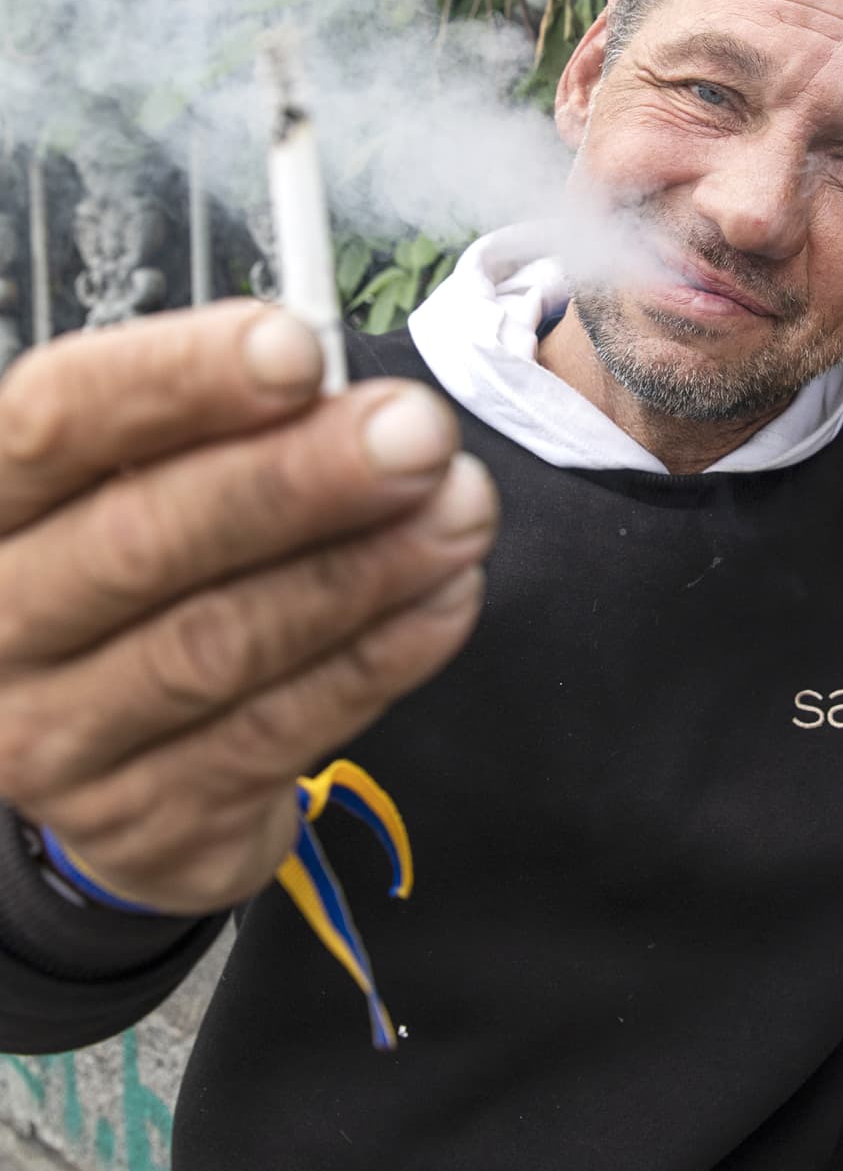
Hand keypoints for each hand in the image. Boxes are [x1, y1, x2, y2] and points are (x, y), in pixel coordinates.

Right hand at [0, 301, 497, 914]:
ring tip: (460, 511)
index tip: (298, 348)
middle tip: (418, 433)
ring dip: (360, 570)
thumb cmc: (144, 585)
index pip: (55, 421)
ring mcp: (58, 738)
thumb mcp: (144, 490)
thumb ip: (224, 436)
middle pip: (140, 541)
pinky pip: (275, 734)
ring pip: (217, 644)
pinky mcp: (145, 823)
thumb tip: (357, 401)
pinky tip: (444, 598)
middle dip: (297, 479)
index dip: (177, 381)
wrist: (117, 771)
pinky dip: (375, 660)